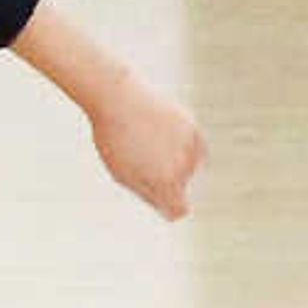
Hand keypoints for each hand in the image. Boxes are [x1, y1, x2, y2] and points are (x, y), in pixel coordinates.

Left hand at [89, 73, 206, 221]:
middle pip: (179, 185)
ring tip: (147, 140)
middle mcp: (182, 167)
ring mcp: (189, 146)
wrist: (116, 96)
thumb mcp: (120, 171)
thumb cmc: (112, 136)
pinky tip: (161, 133)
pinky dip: (182, 145)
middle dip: (164, 178)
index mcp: (164, 182)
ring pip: (189, 166)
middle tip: (138, 156)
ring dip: (174, 160)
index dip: (168, 207)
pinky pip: (194, 148)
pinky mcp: (193, 127)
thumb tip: (168, 211)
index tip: (156, 197)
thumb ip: (146, 194)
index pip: (178, 211)